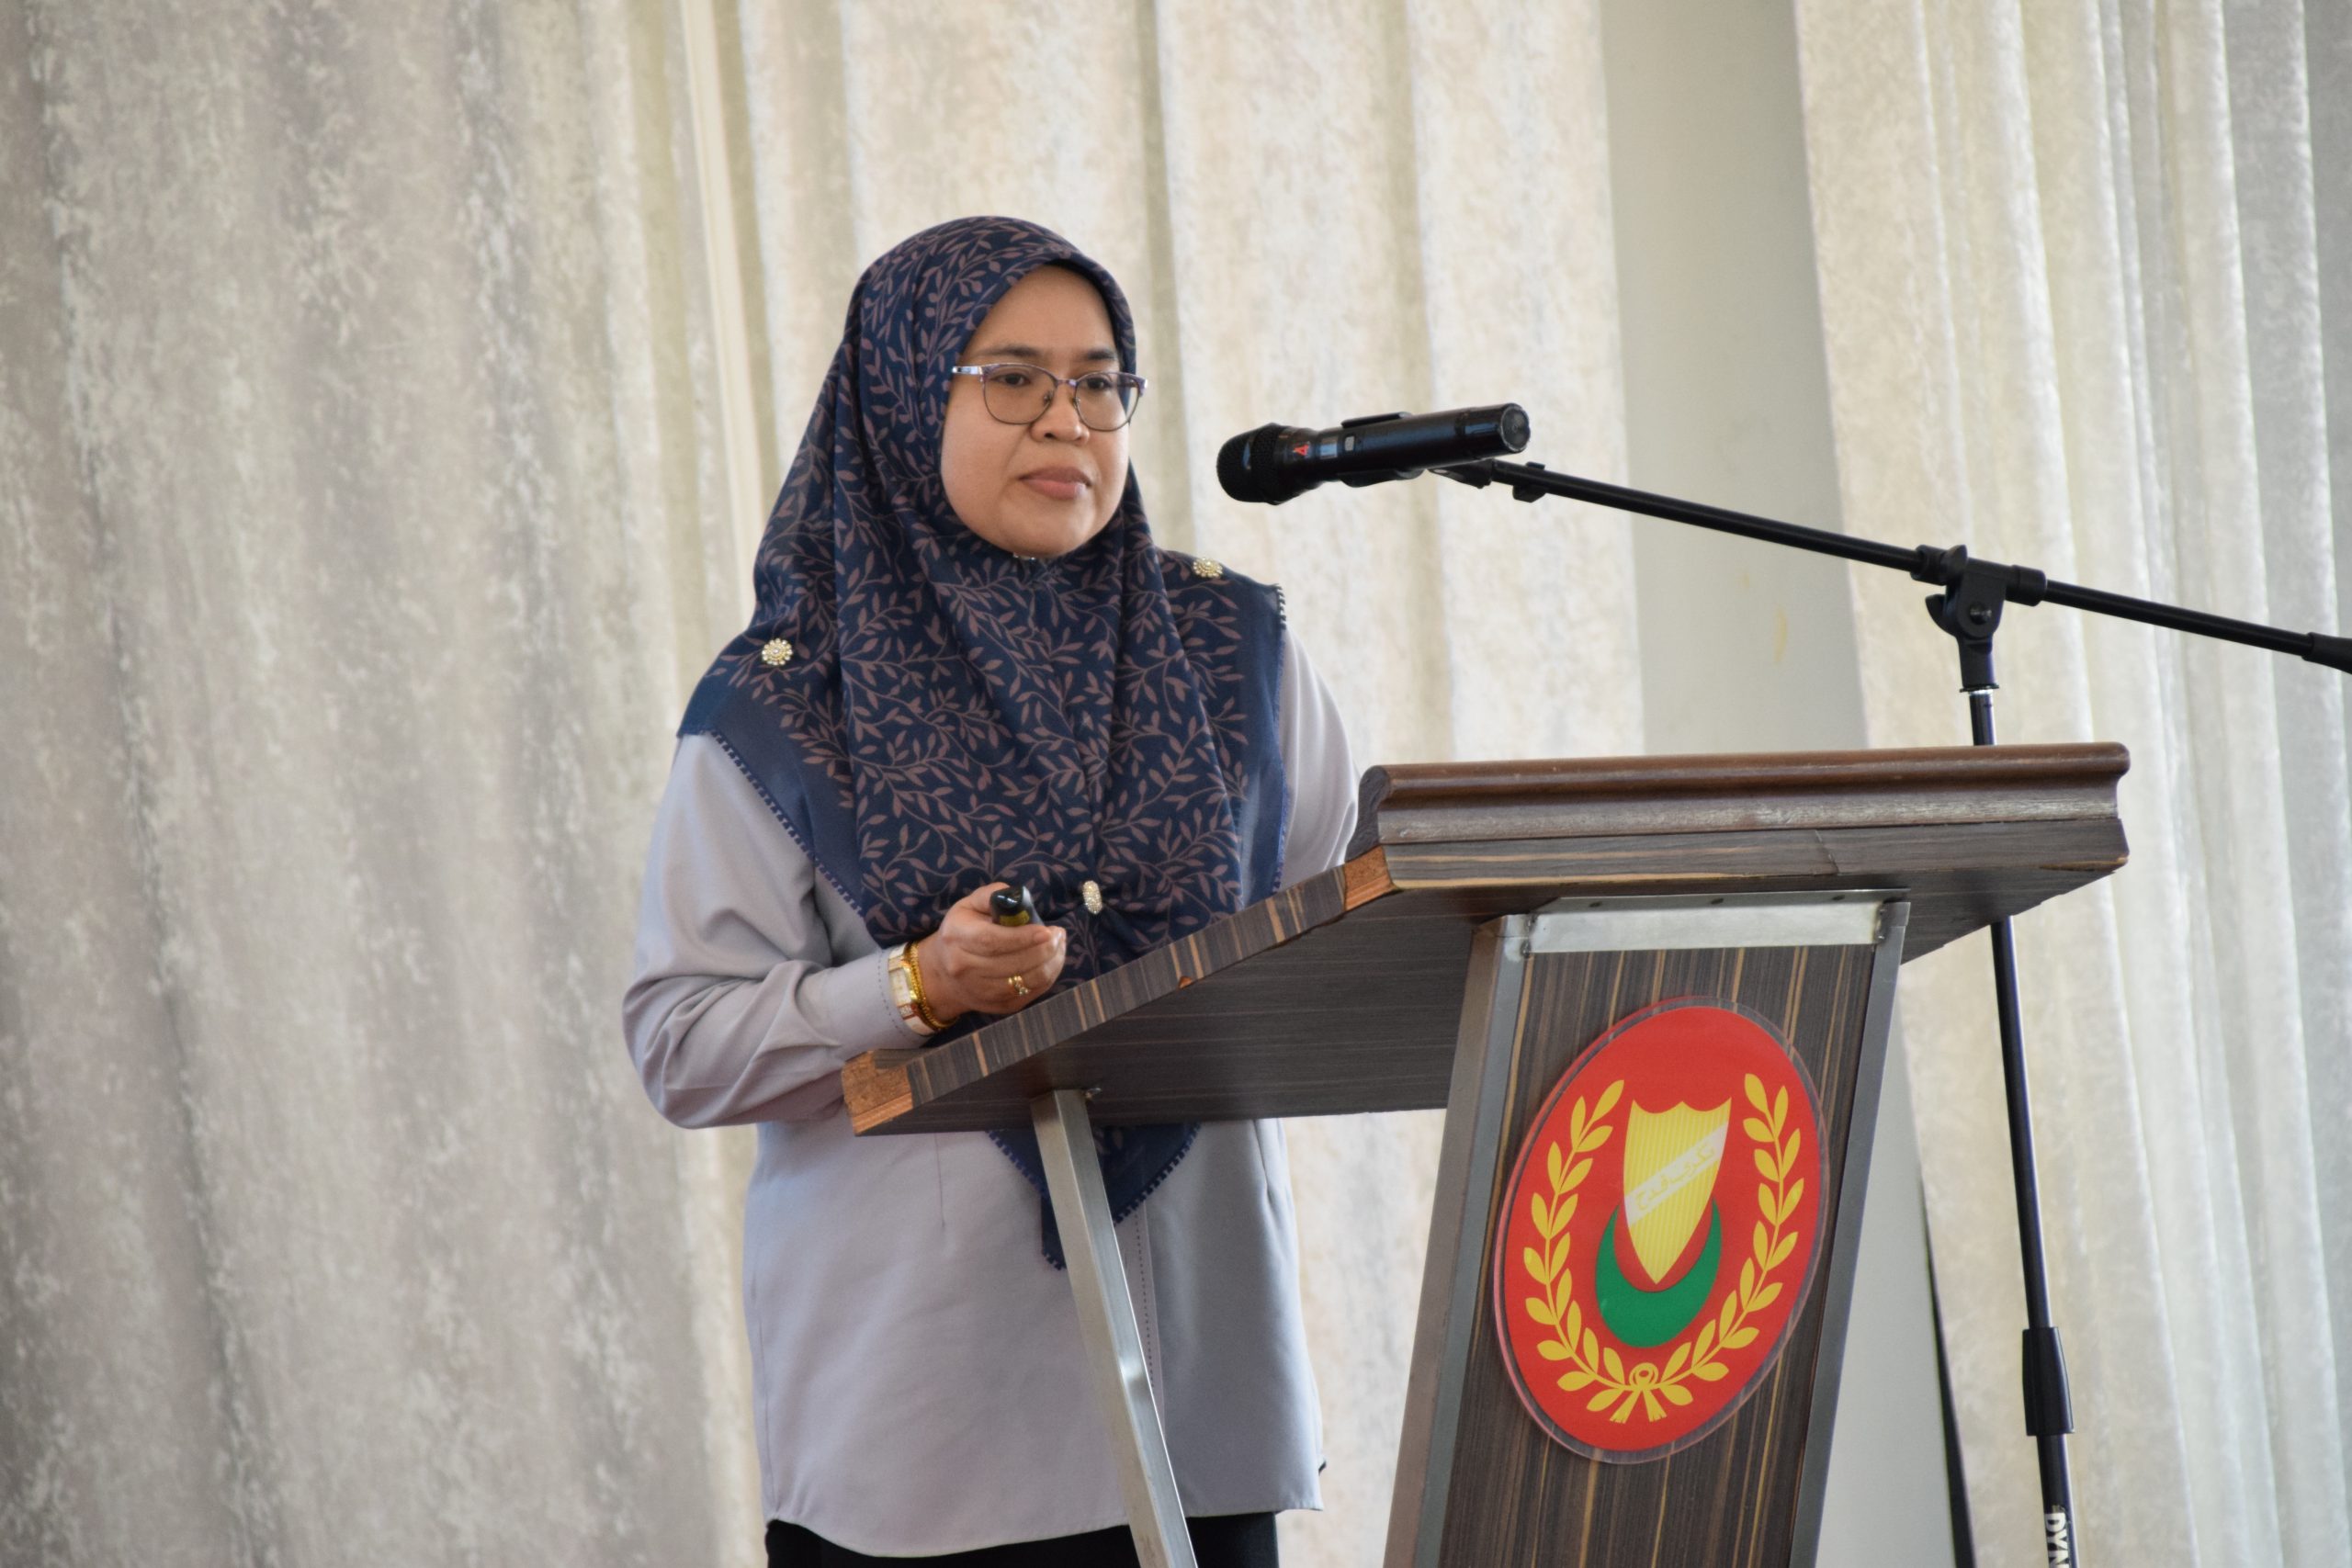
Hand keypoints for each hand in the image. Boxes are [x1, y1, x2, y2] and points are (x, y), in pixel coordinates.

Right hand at [912, 883, 1067, 1023]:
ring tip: (1058, 945)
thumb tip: (1017, 899)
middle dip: (1043, 950)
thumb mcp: (970, 905)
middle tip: (1058, 934)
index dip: (1022, 938)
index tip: (1047, 931)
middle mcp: (964, 968)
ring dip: (1051, 963)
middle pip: (1012, 964)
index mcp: (957, 938)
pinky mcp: (997, 1007)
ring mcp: (980, 992)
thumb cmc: (963, 931)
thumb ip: (992, 896)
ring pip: (1024, 981)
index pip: (991, 941)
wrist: (944, 973)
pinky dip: (1048, 977)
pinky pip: (1030, 994)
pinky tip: (1052, 961)